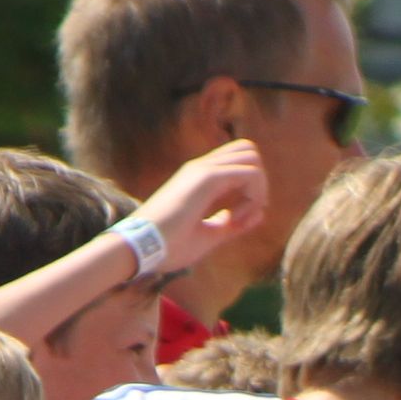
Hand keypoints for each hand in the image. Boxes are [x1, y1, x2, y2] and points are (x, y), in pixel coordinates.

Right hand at [136, 139, 266, 276]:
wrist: (141, 247)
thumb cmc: (167, 246)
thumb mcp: (208, 236)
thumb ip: (232, 225)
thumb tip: (258, 214)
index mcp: (199, 179)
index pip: (238, 163)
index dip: (251, 190)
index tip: (239, 220)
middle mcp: (202, 168)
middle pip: (248, 152)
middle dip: (259, 183)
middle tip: (245, 213)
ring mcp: (203, 169)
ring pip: (251, 158)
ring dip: (257, 189)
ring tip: (238, 218)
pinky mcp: (206, 177)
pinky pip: (249, 173)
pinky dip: (253, 197)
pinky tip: (234, 218)